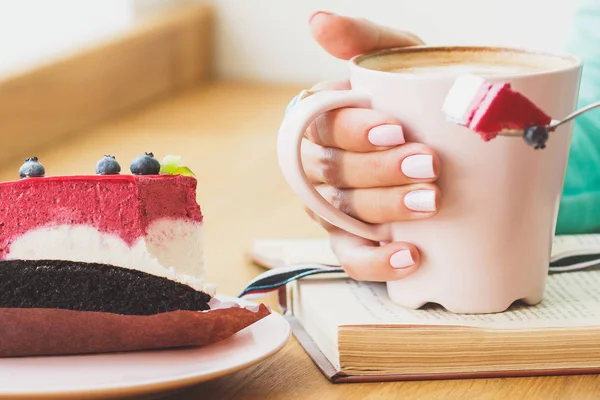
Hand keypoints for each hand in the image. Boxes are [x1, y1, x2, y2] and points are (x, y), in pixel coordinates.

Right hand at [300, 12, 440, 281]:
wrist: (451, 137)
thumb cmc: (420, 96)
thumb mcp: (398, 60)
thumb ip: (361, 40)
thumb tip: (316, 21)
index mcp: (324, 121)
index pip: (323, 126)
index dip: (354, 130)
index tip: (394, 128)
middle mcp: (322, 164)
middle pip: (335, 172)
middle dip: (380, 171)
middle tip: (428, 166)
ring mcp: (334, 205)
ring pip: (343, 213)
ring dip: (384, 210)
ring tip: (429, 204)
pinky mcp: (352, 238)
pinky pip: (349, 256)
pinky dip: (374, 261)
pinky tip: (408, 256)